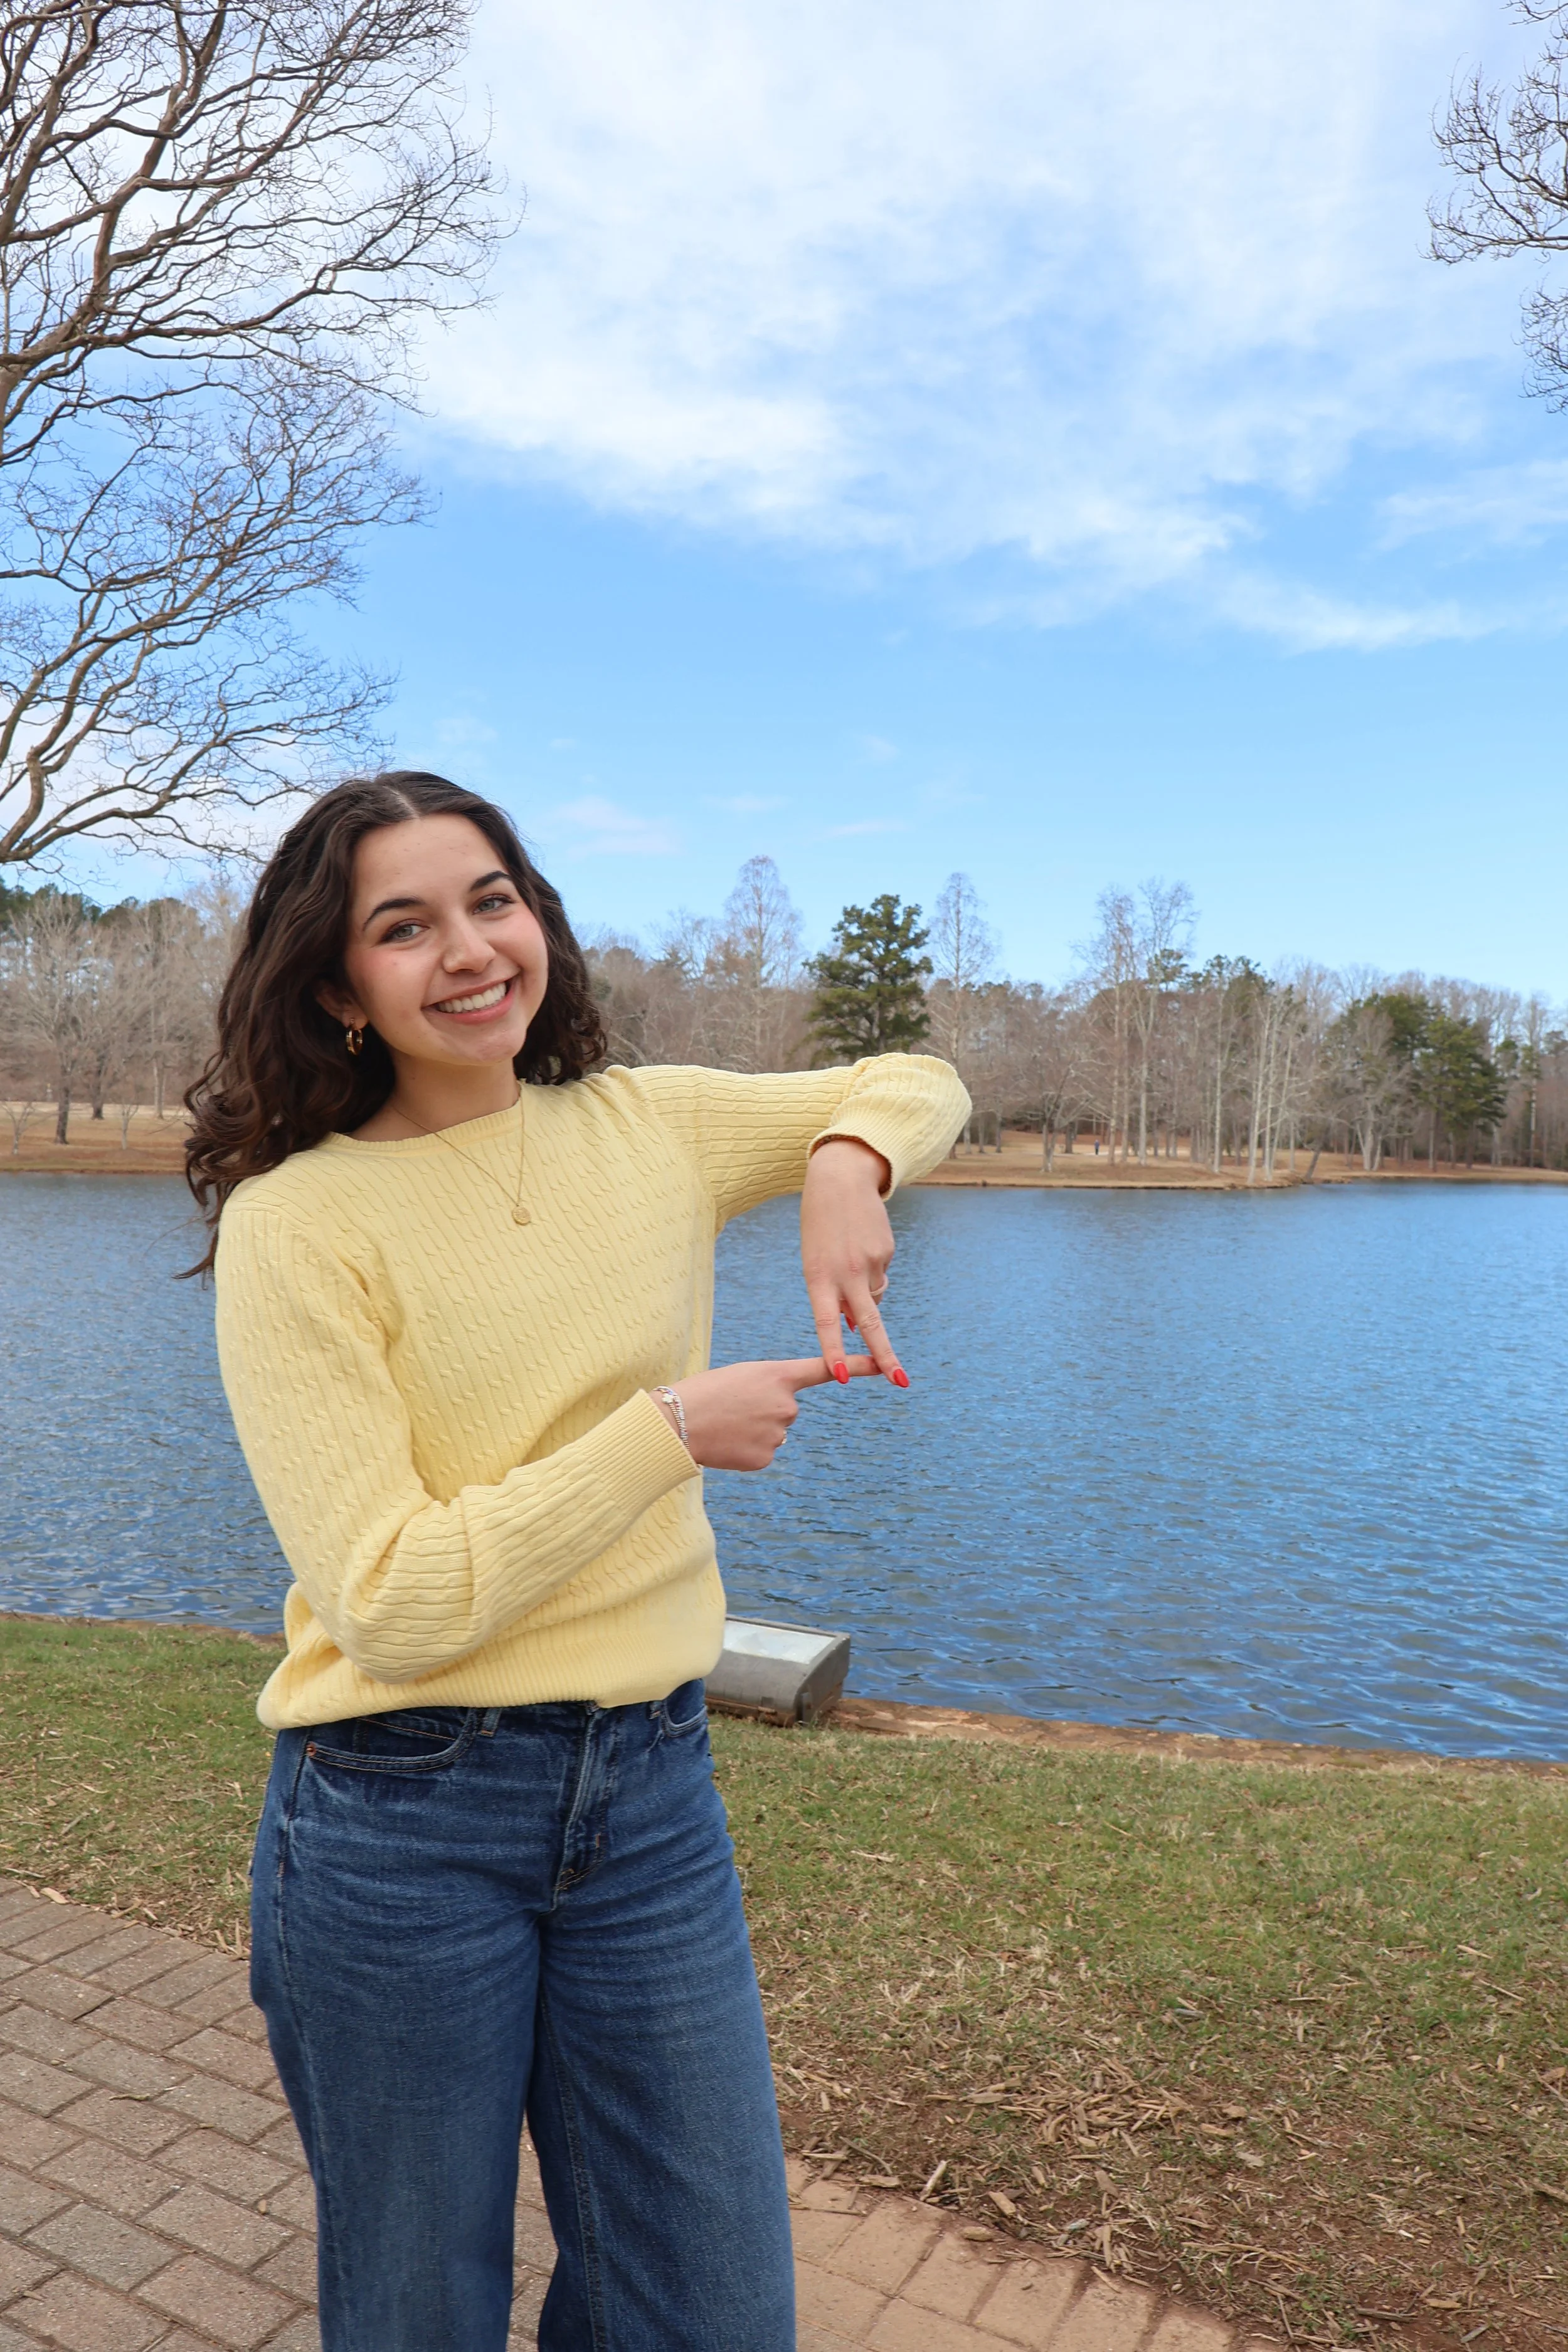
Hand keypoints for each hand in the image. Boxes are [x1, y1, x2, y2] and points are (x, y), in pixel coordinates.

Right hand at [653, 1357, 879, 1469]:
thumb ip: (769, 1392)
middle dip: (764, 1410)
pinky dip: (747, 1449)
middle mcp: (786, 1404)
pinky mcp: (767, 1457)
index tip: (884, 1366)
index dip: (857, 1366)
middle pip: (787, 1409)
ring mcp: (779, 1433)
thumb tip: (782, 1425)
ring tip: (726, 1423)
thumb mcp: (740, 1379)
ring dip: (754, 1429)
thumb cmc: (702, 1393)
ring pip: (775, 1432)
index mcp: (777, 1375)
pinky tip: (728, 1443)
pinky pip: (764, 1452)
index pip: (824, 1369)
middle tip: (732, 1407)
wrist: (676, 1422)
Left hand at [800, 1137, 906, 1384]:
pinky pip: (881, 1274)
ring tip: (849, 1257)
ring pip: (875, 1296)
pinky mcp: (886, 1251)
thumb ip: (833, 1295)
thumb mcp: (814, 1261)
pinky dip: (873, 1269)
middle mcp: (845, 1273)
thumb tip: (856, 1325)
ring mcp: (870, 1262)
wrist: (840, 1179)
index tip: (841, 1375)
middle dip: (885, 1356)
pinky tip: (862, 1244)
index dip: (835, 1350)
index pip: (826, 1322)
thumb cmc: (820, 1228)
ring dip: (866, 1291)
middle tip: (900, 1382)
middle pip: (869, 1322)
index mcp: (818, 1277)